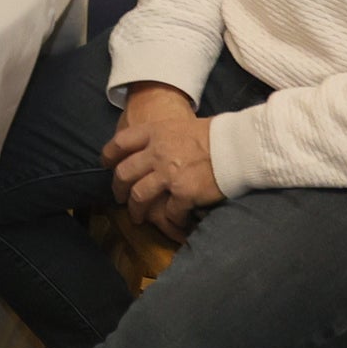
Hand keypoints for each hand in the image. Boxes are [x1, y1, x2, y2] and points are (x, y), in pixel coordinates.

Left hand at [101, 82, 218, 235]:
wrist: (240, 146)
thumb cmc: (215, 135)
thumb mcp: (181, 126)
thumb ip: (162, 138)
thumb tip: (150, 150)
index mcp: (155, 132)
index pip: (120, 143)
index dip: (109, 155)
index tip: (106, 164)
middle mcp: (157, 152)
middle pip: (124, 173)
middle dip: (118, 188)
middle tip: (120, 197)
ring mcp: (168, 174)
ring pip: (139, 196)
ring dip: (136, 210)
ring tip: (138, 217)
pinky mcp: (183, 193)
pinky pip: (168, 212)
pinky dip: (171, 220)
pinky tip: (176, 221)